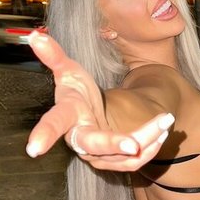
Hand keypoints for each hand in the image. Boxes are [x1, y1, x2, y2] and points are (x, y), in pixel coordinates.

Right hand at [25, 31, 174, 170]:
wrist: (95, 113)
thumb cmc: (79, 92)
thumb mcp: (69, 71)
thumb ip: (53, 56)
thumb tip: (34, 36)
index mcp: (67, 116)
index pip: (53, 123)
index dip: (44, 135)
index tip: (33, 150)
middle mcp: (79, 140)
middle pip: (93, 145)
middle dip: (114, 144)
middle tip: (134, 144)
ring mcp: (96, 155)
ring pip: (121, 156)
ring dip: (146, 141)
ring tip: (166, 122)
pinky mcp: (113, 163)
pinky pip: (133, 163)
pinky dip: (150, 149)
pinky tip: (162, 134)